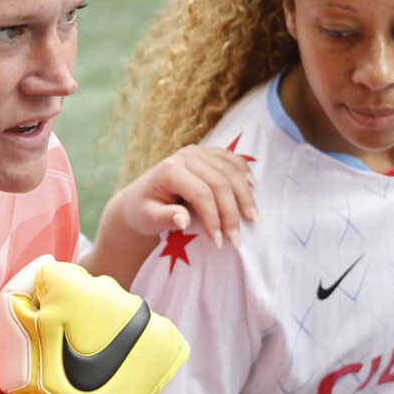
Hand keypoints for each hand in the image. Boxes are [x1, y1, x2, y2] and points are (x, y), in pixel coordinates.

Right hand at [0, 258, 189, 393]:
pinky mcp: (165, 339)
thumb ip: (25, 281)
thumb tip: (47, 267)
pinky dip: (141, 343)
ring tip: (99, 362)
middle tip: (72, 350)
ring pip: (123, 310)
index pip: (61, 277)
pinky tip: (124, 365)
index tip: (47, 330)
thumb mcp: (10, 320)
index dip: (50, 303)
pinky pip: (151, 329)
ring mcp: (143, 315)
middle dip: (85, 312)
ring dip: (113, 327)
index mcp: (74, 282)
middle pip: (95, 291)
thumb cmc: (32, 375)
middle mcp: (113, 290)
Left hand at [85, 143, 256, 285]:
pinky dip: (244, 173)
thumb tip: (182, 219)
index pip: (201, 194)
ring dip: (245, 197)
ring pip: (231, 171)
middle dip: (232, 213)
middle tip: (237, 240)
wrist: (140, 198)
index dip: (214, 218)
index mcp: (170, 170)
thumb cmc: (143, 211)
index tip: (218, 242)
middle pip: (220, 182)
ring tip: (253, 219)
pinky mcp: (207, 153)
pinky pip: (232, 160)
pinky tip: (254, 187)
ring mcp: (198, 152)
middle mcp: (186, 155)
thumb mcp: (147, 218)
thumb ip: (164, 218)